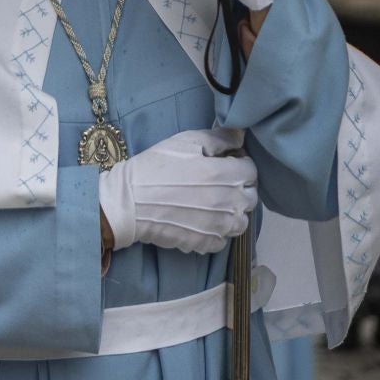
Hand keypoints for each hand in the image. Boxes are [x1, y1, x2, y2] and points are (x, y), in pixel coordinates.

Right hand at [96, 127, 257, 254]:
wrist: (129, 201)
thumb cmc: (156, 167)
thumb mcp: (186, 141)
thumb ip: (220, 138)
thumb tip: (241, 135)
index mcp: (227, 175)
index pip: (251, 170)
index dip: (238, 162)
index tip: (223, 161)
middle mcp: (229, 204)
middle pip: (250, 196)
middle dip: (239, 187)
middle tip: (217, 181)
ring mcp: (219, 227)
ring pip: (241, 221)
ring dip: (233, 211)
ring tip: (212, 203)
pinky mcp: (205, 244)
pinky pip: (223, 239)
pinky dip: (217, 230)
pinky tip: (201, 220)